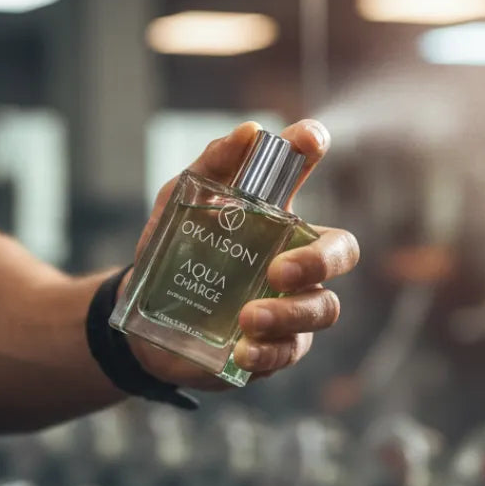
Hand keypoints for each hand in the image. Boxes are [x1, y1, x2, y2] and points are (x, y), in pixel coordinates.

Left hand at [125, 119, 359, 388]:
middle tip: (278, 270)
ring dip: (289, 314)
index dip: (313, 152)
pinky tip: (243, 351)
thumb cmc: (178, 251)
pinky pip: (289, 352)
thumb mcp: (183, 205)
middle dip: (317, 261)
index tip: (309, 140)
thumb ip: (212, 167)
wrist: (145, 316)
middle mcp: (296, 259)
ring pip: (322, 309)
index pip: (304, 175)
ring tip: (247, 318)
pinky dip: (269, 352)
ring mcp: (291, 306)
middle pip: (339, 253)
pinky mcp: (276, 348)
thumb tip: (248, 132)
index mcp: (276, 215)